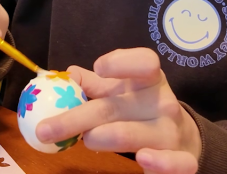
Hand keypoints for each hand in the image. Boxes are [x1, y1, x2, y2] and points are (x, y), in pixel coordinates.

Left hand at [36, 48, 201, 173]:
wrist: (180, 139)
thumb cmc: (139, 109)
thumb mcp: (119, 92)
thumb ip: (91, 84)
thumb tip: (62, 76)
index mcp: (149, 79)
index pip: (144, 62)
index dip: (122, 62)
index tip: (98, 67)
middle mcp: (163, 103)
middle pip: (115, 106)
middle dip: (76, 117)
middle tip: (45, 129)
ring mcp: (171, 132)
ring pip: (132, 134)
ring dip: (101, 137)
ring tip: (84, 140)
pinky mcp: (181, 160)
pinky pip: (174, 163)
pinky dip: (160, 162)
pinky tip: (142, 158)